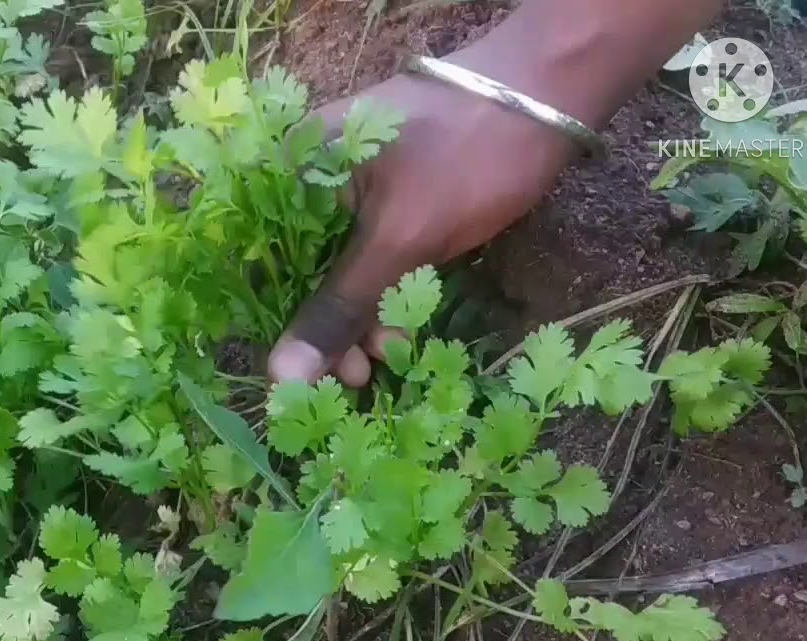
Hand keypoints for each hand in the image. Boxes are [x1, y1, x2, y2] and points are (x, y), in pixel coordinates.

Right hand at [267, 51, 577, 385]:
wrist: (549, 94)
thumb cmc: (467, 155)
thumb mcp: (400, 239)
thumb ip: (339, 308)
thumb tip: (282, 380)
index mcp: (291, 168)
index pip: (256, 261)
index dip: (274, 320)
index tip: (295, 378)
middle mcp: (307, 176)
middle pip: (295, 271)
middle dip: (324, 330)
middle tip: (353, 379)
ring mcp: (348, 186)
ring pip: (335, 272)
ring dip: (357, 322)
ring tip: (382, 361)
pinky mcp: (386, 200)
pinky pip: (367, 260)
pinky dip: (381, 298)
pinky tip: (397, 334)